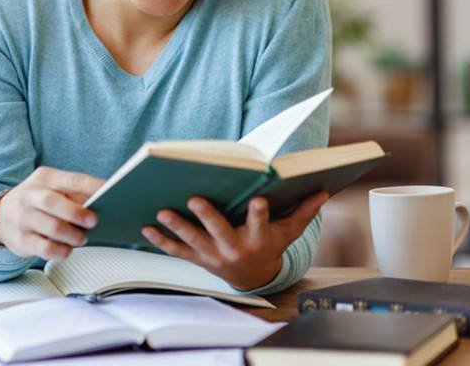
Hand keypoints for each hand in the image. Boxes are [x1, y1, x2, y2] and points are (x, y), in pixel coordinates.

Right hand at [0, 167, 104, 260]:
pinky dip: (61, 251)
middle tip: (94, 221)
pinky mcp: (22, 240)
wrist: (0, 215)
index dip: (92, 186)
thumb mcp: (52, 188)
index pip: (72, 179)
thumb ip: (75, 194)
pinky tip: (67, 250)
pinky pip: (44, 249)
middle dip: (76, 213)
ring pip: (51, 228)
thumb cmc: (36, 202)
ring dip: (72, 235)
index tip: (110, 191)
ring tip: (82, 238)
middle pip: (53, 203)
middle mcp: (31, 196)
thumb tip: (104, 204)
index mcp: (45, 178)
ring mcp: (23, 218)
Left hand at [140, 191, 329, 290]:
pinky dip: (161, 241)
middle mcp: (235, 248)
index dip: (260, 213)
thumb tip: (324, 192)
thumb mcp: (288, 232)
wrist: (254, 278)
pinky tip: (146, 228)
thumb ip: (303, 212)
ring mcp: (214, 255)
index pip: (261, 224)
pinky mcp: (198, 259)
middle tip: (194, 198)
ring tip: (162, 211)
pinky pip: (177, 251)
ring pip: (193, 241)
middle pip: (220, 231)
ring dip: (177, 226)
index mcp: (258, 239)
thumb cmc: (269, 245)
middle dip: (207, 216)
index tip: (259, 199)